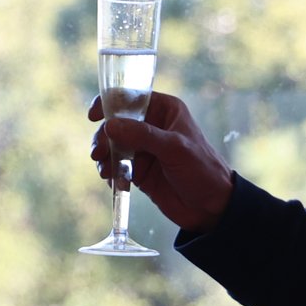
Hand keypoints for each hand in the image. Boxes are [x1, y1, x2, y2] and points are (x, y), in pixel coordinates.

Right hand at [85, 90, 235, 234]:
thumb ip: (142, 135)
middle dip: (104, 137)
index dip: (109, 103)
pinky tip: (112, 180)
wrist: (211, 207)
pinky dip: (110, 171)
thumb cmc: (202, 170)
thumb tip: (110, 126)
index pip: (131, 98)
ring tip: (104, 170)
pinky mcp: (138, 170)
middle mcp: (152, 126)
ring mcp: (144, 148)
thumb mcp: (174, 149)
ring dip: (104, 156)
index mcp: (165, 110)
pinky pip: (116, 166)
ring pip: (113, 145)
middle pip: (116, 123)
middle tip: (99, 153)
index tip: (94, 115)